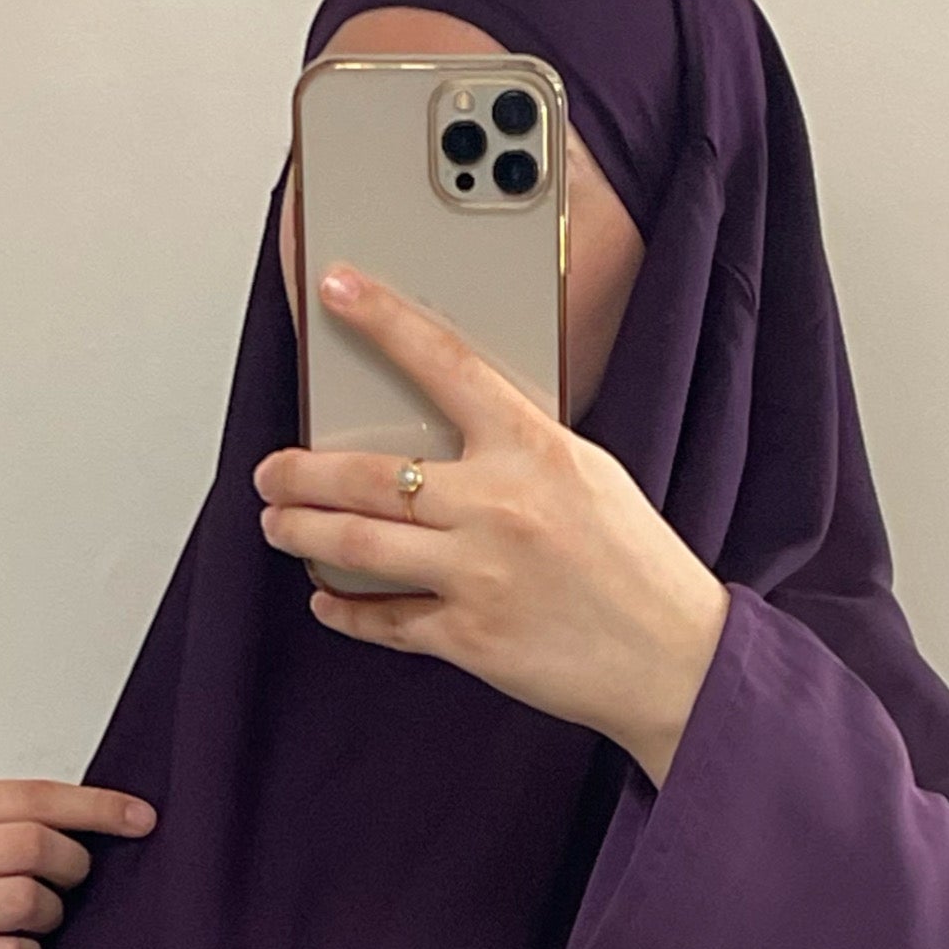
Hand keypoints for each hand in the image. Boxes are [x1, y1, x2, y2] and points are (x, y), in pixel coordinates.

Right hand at [0, 779, 156, 948]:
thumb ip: (34, 813)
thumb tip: (126, 815)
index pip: (38, 798)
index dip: (97, 808)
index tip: (141, 819)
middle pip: (38, 848)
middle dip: (69, 866)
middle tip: (64, 875)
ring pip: (31, 902)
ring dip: (48, 913)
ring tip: (30, 912)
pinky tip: (11, 942)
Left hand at [252, 264, 730, 784]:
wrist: (676, 658)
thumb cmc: (637, 563)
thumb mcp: (589, 474)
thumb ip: (519, 450)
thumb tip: (444, 432)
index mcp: (535, 449)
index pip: (445, 363)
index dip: (384, 319)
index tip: (338, 290)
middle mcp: (499, 506)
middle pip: (368, 474)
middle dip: (300, 472)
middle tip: (271, 471)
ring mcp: (479, 574)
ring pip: (356, 545)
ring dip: (301, 533)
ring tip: (278, 525)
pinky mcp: (469, 638)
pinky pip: (383, 619)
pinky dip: (346, 609)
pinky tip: (327, 599)